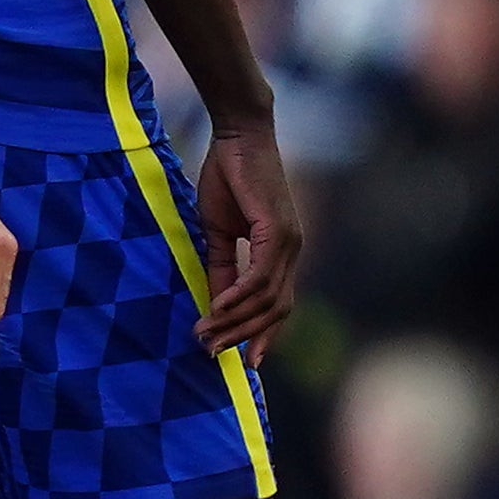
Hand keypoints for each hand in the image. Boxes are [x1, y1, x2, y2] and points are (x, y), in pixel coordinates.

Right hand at [191, 120, 301, 355]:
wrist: (238, 137)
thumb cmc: (227, 177)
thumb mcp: (218, 230)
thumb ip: (220, 265)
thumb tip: (215, 302)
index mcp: (282, 252)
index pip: (279, 305)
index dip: (263, 335)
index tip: (242, 361)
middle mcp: (293, 251)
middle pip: (276, 310)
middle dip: (245, 336)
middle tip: (213, 352)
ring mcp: (289, 242)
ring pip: (268, 298)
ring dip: (236, 321)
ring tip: (206, 334)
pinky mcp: (277, 231)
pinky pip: (259, 276)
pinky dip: (238, 296)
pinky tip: (218, 308)